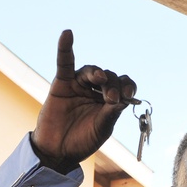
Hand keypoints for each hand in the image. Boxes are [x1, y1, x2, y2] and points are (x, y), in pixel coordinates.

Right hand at [32, 30, 136, 171]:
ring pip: (91, 71)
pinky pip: (64, 63)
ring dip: (98, 73)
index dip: (128, 86)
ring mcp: (79, 86)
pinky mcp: (62, 84)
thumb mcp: (102, 128)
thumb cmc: (82, 141)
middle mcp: (96, 91)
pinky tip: (67, 34)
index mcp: (110, 101)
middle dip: (113, 86)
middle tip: (111, 100)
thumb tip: (124, 97)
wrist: (58, 151)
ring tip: (100, 79)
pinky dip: (65, 48)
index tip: (128, 95)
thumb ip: (111, 112)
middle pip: (110, 77)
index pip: (124, 85)